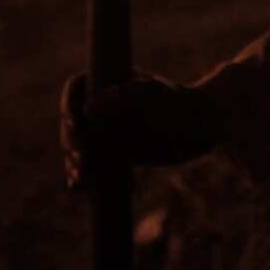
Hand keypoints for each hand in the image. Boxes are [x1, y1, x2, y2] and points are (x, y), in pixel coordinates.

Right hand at [60, 72, 225, 188]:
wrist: (201, 127)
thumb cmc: (179, 104)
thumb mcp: (152, 96)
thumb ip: (122, 98)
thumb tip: (88, 109)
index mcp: (108, 82)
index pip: (77, 89)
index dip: (68, 105)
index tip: (75, 124)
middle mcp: (103, 104)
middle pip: (73, 121)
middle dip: (71, 140)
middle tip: (82, 158)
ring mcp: (107, 128)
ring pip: (78, 145)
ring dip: (74, 161)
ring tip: (82, 177)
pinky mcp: (114, 151)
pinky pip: (91, 163)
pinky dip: (82, 175)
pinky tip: (78, 187)